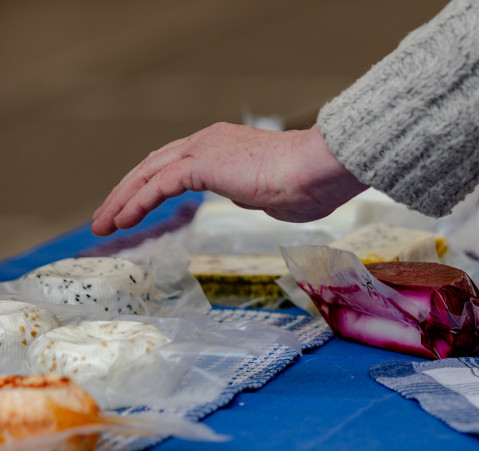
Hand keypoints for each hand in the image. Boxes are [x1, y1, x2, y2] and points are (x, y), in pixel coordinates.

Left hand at [91, 123, 367, 235]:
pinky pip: (157, 185)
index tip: (134, 207)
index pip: (176, 163)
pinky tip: (122, 220)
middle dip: (126, 192)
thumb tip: (250, 199)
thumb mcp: (276, 195)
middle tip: (106, 218)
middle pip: (153, 165)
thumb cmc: (311, 185)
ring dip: (121, 200)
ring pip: (148, 173)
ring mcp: (203, 149)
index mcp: (225, 146)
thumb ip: (256, 195)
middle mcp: (208, 140)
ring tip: (103, 225)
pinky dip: (136, 203)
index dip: (150, 185)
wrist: (318, 170)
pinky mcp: (201, 164)